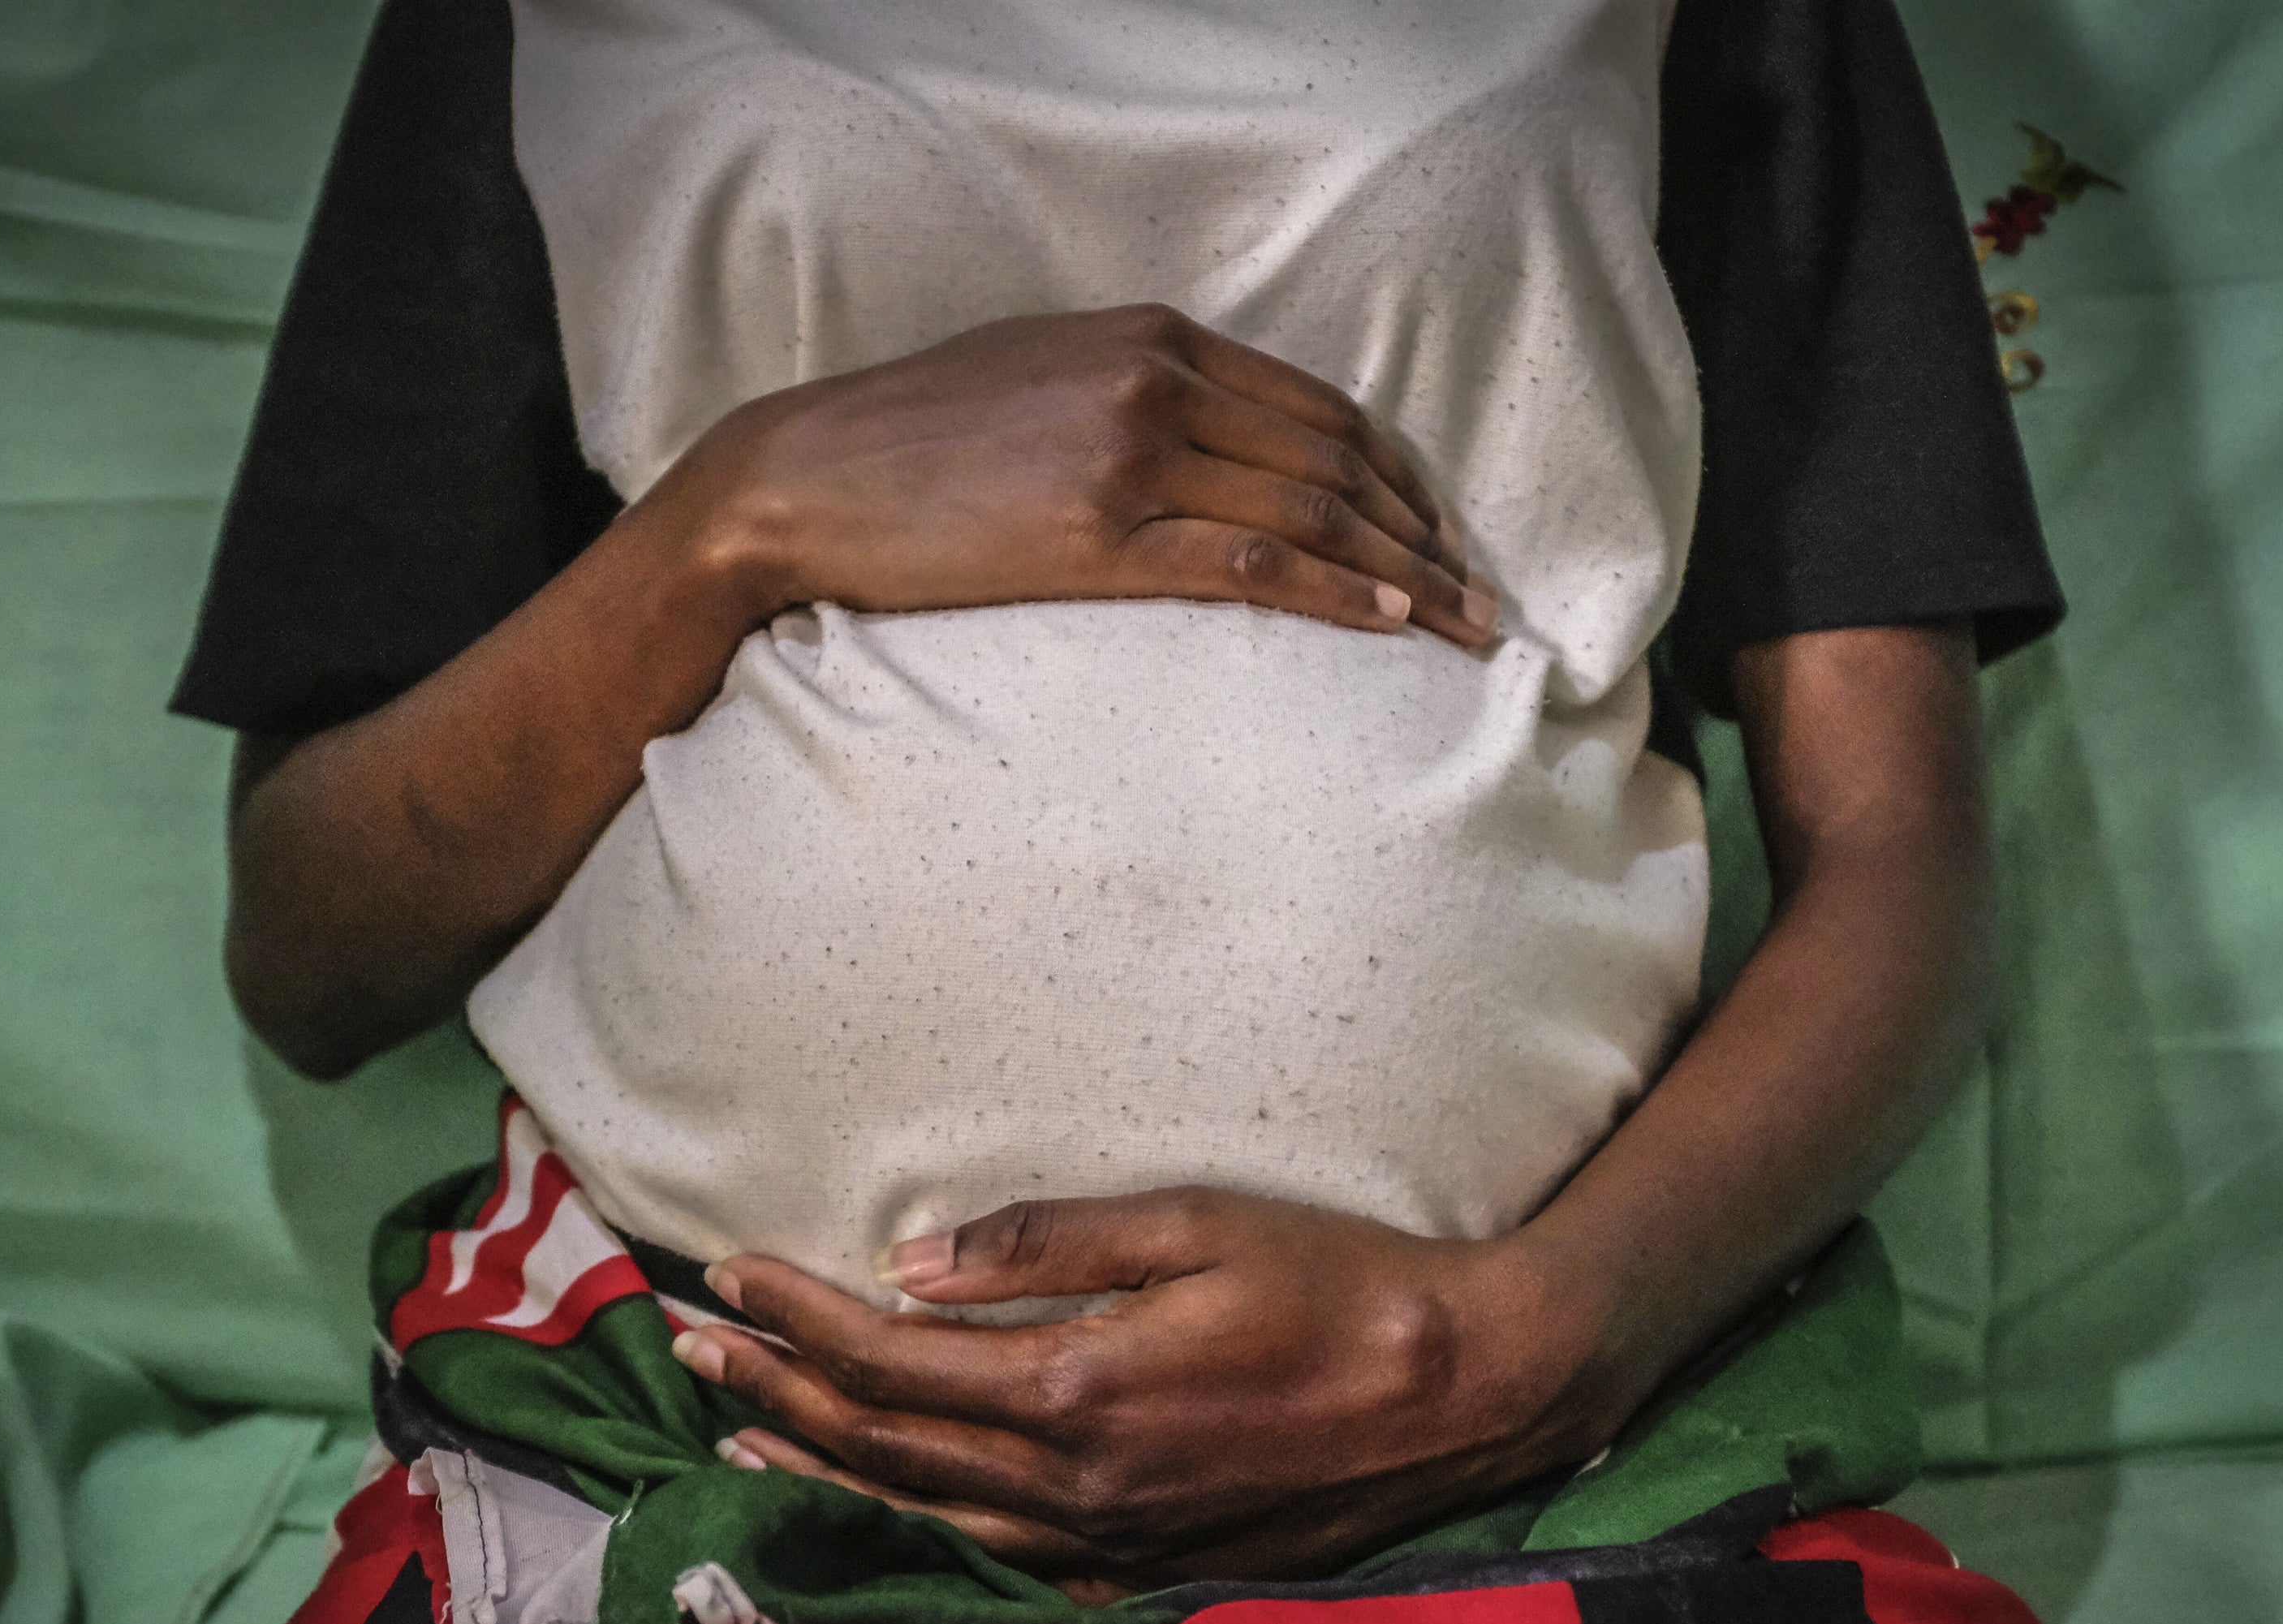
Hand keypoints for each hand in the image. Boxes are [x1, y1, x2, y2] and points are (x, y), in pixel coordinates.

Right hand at [665, 304, 1496, 648]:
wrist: (803, 480)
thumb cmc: (910, 442)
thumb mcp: (1040, 377)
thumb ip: (1134, 391)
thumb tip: (1212, 439)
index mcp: (1151, 337)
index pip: (1315, 406)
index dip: (1396, 472)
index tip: (1438, 528)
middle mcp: (1155, 381)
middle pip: (1333, 458)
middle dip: (1422, 530)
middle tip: (1480, 592)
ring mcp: (1129, 455)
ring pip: (1309, 513)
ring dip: (1403, 574)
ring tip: (1461, 627)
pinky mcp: (1097, 533)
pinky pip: (1248, 565)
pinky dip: (1333, 593)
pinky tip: (1388, 623)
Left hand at [667, 1188, 1638, 1590]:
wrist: (1468, 1392)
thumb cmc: (1340, 1282)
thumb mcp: (1197, 1222)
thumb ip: (1050, 1241)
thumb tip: (914, 1260)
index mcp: (1077, 1391)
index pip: (891, 1362)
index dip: (796, 1318)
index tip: (724, 1274)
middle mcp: (1076, 1487)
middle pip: (886, 1447)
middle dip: (775, 1390)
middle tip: (687, 1347)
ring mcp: (1111, 1543)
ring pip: (928, 1518)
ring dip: (824, 1473)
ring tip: (741, 1436)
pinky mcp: (1151, 1569)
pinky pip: (1004, 1568)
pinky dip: (920, 1539)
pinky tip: (882, 1519)